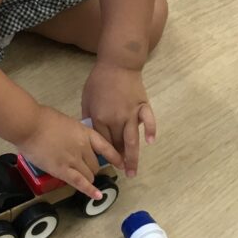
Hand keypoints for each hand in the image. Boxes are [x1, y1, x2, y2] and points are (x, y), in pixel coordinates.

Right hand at [19, 106, 123, 199]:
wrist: (29, 124)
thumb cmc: (42, 119)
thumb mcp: (65, 122)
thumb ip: (73, 134)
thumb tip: (73, 142)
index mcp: (84, 132)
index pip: (106, 147)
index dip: (115, 157)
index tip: (122, 164)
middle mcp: (83, 147)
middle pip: (95, 164)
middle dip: (92, 168)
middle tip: (84, 168)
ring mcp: (74, 159)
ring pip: (89, 174)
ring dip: (86, 177)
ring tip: (79, 176)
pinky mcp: (62, 170)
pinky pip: (80, 183)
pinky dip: (90, 190)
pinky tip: (98, 196)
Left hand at [81, 63, 155, 177]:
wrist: (117, 64)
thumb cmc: (98, 81)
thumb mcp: (86, 98)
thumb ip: (87, 116)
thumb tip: (87, 133)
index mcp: (100, 118)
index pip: (103, 141)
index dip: (105, 154)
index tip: (107, 164)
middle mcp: (116, 119)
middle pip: (117, 144)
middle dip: (120, 160)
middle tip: (124, 174)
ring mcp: (131, 114)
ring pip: (132, 140)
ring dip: (133, 157)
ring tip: (133, 171)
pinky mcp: (142, 106)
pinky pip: (149, 121)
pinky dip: (151, 131)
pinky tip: (151, 142)